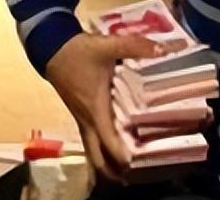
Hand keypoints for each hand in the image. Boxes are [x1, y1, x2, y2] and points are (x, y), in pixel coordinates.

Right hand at [45, 32, 166, 182]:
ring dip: (111, 162)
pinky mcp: (85, 114)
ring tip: (136, 166)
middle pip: (98, 158)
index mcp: (95, 110)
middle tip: (140, 174)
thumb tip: (167, 49)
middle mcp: (88, 120)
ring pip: (96, 151)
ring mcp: (84, 119)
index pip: (108, 142)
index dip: (124, 156)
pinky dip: (108, 148)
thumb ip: (138, 47)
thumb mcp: (109, 46)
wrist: (52, 48)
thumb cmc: (79, 52)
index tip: (143, 163)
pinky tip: (126, 145)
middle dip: (116, 171)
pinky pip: (96, 140)